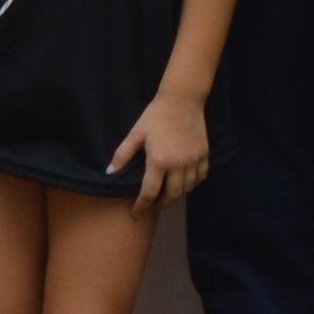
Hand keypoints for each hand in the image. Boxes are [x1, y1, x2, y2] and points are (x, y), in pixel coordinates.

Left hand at [106, 87, 210, 212]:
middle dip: (161, 204)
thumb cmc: (155, 115)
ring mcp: (193, 161)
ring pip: (187, 188)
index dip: (141, 206)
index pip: (149, 193)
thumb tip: (109, 172)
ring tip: (168, 193)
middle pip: (172, 196)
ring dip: (177, 194)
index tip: (136, 213)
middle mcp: (178, 166)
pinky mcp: (204, 155)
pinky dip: (193, 183)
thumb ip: (123, 154)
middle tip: (153, 205)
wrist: (182, 100)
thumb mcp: (136, 133)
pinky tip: (185, 181)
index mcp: (158, 162)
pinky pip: (200, 177)